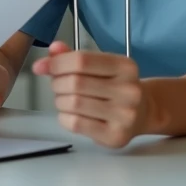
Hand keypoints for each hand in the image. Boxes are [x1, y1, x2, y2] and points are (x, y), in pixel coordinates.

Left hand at [32, 41, 150, 147]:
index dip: (56, 63)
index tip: (42, 66)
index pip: (81, 60)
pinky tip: (70, 114)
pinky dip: (64, 117)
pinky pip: (76, 124)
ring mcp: (125, 115)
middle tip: (57, 85)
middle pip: (75, 83)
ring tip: (65, 99)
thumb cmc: (115, 86)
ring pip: (73, 103)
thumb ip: (75, 56)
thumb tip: (53, 49)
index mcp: (125, 67)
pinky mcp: (116, 136)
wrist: (144, 112)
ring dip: (60, 100)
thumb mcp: (100, 66)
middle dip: (57, 83)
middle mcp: (129, 90)